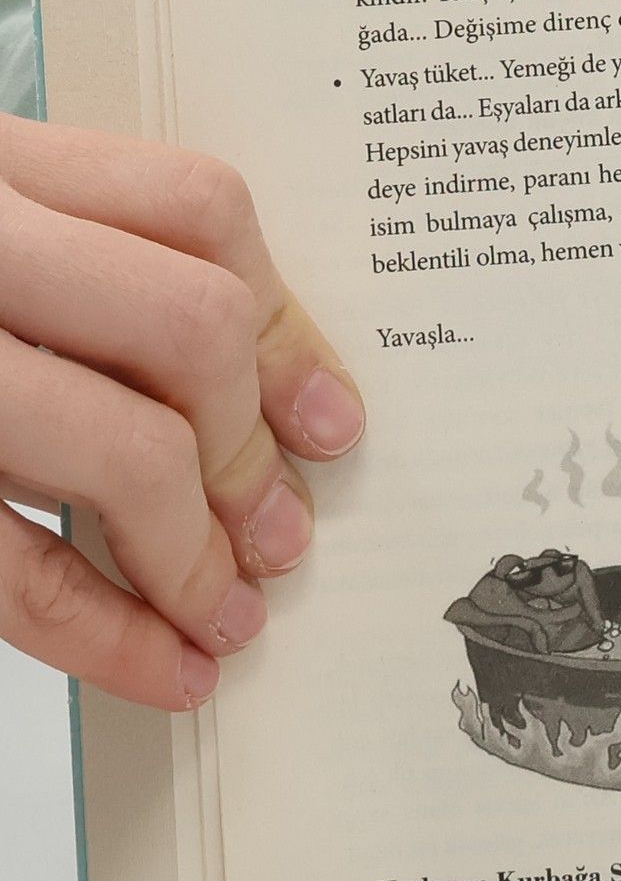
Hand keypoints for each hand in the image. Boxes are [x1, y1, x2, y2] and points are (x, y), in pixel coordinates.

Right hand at [0, 114, 363, 708]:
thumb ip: (74, 265)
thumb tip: (276, 400)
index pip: (193, 210)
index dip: (284, 328)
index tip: (327, 422)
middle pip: (184, 326)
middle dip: (246, 449)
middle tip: (275, 531)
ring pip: (113, 444)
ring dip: (195, 552)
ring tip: (228, 613)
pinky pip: (2, 565)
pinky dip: (103, 631)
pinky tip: (162, 670)